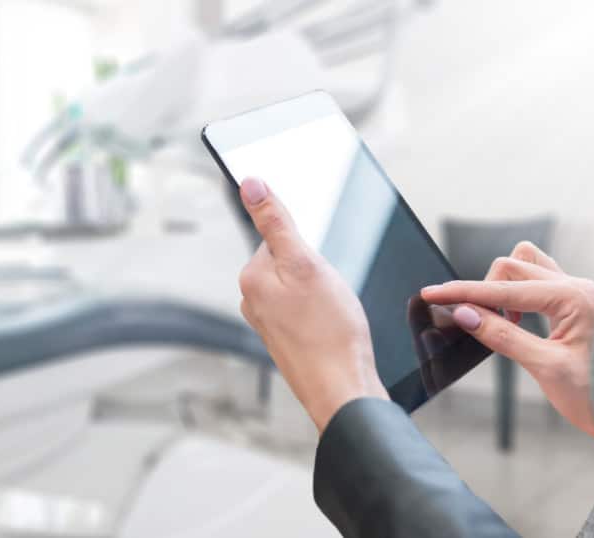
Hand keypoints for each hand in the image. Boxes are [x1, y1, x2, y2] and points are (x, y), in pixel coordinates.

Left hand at [237, 178, 387, 431]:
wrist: (343, 390)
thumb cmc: (331, 332)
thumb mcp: (306, 264)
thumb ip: (276, 222)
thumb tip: (250, 184)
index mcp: (251, 278)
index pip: (278, 236)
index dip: (309, 246)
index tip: (321, 267)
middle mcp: (253, 301)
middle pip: (290, 261)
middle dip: (316, 269)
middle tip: (331, 292)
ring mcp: (269, 323)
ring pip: (302, 287)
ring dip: (323, 293)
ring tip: (335, 313)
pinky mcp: (287, 340)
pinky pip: (307, 311)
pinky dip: (324, 314)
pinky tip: (334, 327)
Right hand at [421, 241, 593, 438]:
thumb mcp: (544, 368)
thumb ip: (502, 336)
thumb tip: (465, 314)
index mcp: (573, 298)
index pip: (505, 290)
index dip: (464, 292)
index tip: (432, 293)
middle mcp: (576, 286)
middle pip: (512, 267)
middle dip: (484, 290)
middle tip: (473, 323)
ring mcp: (575, 292)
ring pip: (524, 266)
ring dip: (501, 286)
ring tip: (500, 321)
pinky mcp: (572, 303)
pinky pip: (535, 281)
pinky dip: (514, 293)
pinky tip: (513, 320)